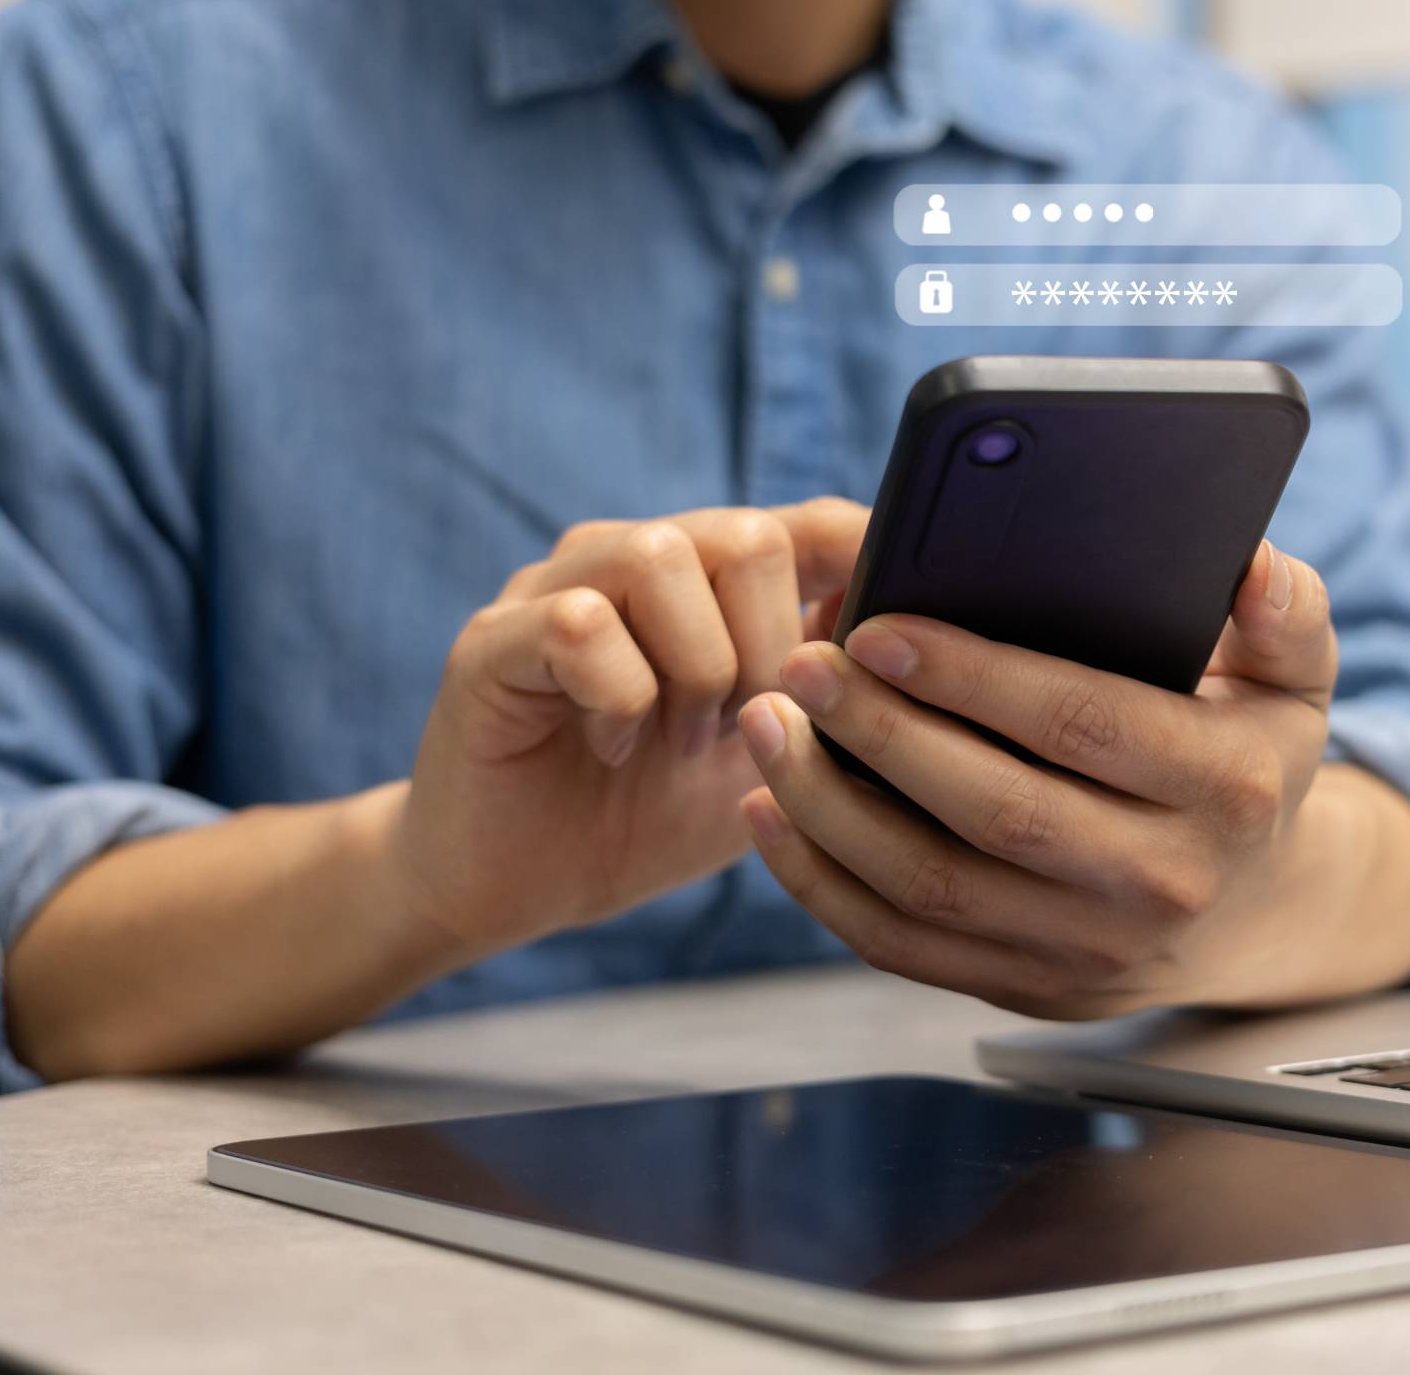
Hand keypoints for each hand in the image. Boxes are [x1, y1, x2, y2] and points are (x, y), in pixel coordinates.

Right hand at [390, 498, 867, 954]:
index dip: (866, 557)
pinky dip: (619, 697)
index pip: (808, 524)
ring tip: (680, 742)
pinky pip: (580, 625)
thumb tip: (917, 654)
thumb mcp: (768, 759)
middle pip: (747, 534)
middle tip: (742, 729)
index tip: (900, 625)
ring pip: (662, 557)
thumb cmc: (647, 814)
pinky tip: (612, 749)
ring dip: (697, 669)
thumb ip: (832, 701)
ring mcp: (557, 590)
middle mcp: (633, 561)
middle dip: (770, 647)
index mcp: (708, 581)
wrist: (515, 885)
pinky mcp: (492, 641)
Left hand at [736, 540, 1409, 1017]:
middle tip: (799, 664)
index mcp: (1226, 789)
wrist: (1249, 909)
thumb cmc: (1245, 759)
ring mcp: (1089, 952)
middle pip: (996, 810)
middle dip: (881, 734)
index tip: (880, 628)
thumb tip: (1252, 565)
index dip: (976, 678)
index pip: (1085, 724)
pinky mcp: (1026, 987)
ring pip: (932, 886)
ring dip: (829, 807)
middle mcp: (1162, 882)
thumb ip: (1286, 614)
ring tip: (767, 724)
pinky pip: (902, 946)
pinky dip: (822, 884)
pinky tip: (774, 812)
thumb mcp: (1294, 683)